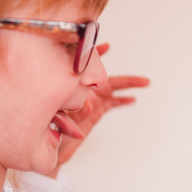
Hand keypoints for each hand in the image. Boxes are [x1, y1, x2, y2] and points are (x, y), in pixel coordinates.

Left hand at [50, 43, 148, 174]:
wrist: (48, 146)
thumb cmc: (46, 126)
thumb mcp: (57, 117)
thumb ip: (74, 111)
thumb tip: (90, 106)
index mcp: (72, 83)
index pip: (85, 65)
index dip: (96, 55)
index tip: (106, 46)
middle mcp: (83, 89)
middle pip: (105, 77)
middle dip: (124, 76)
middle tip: (139, 75)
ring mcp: (91, 99)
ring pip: (112, 88)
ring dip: (128, 85)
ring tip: (144, 82)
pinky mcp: (95, 112)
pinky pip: (111, 103)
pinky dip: (122, 100)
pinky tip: (132, 99)